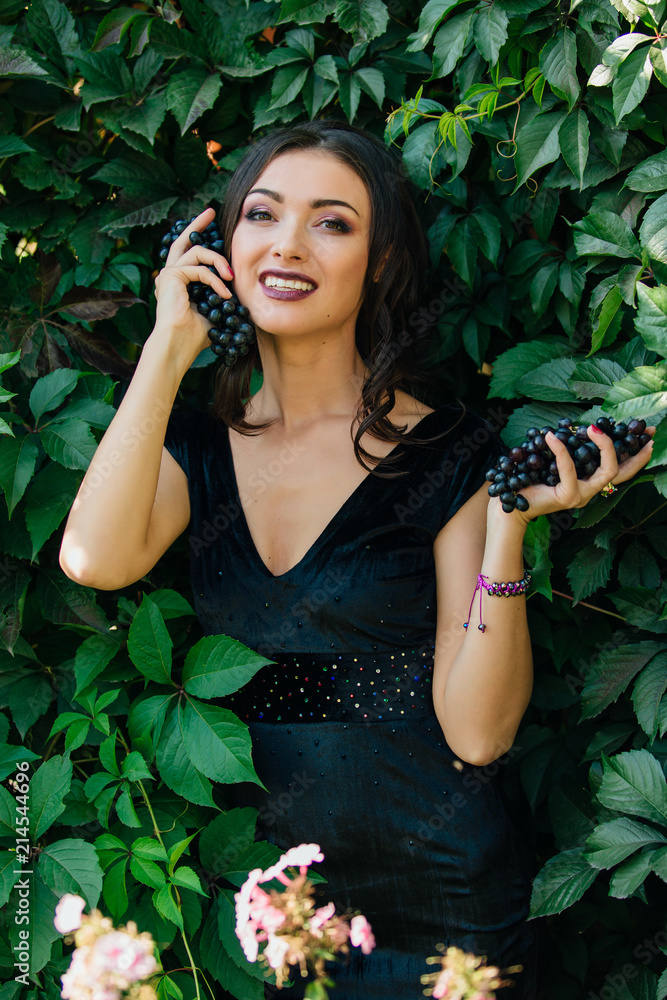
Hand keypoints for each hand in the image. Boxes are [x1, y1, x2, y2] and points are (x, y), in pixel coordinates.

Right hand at [152, 207, 233, 362]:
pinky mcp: (171, 276)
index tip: (213, 226)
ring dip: (219, 261)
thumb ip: (220, 298)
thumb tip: (240, 296)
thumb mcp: (213, 312)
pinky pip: (199, 269)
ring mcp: (169, 274)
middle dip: (198, 224)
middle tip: (211, 212)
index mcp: (178, 282)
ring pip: (197, 251)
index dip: (200, 238)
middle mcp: (170, 275)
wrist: (178, 346)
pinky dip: (215, 280)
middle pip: (183, 240)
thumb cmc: (194, 336)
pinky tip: (224, 295)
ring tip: (232, 277)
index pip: (189, 253)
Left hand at [494, 423, 654, 524]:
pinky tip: (550, 436)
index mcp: (589, 482)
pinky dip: (561, 450)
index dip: (637, 454)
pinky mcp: (567, 496)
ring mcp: (581, 496)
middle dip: (638, 452)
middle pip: (623, 472)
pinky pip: (569, 468)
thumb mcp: (553, 461)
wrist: (510, 503)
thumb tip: (579, 426)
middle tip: (645, 434)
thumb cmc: (530, 480)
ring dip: (604, 446)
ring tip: (592, 427)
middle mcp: (590, 491)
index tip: (648, 435)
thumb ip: (570, 449)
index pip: (621, 469)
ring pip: (607, 471)